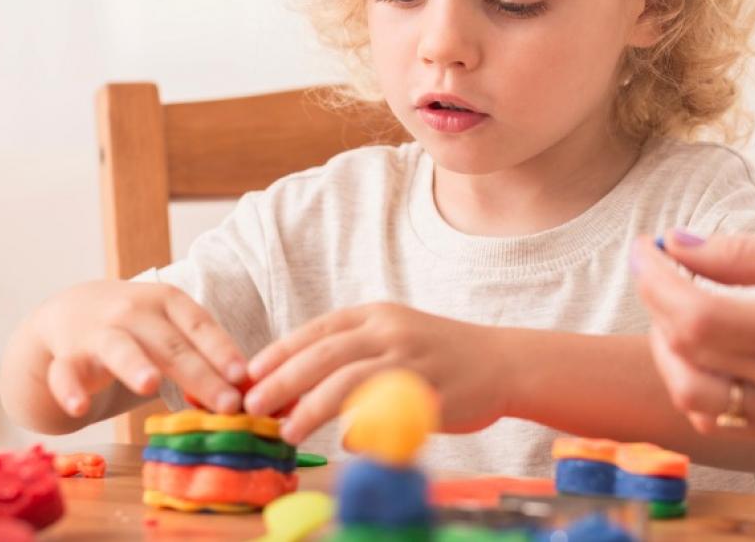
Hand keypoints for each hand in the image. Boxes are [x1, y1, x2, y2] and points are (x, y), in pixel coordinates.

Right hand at [30, 281, 247, 417]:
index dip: (223, 350)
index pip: (200, 325)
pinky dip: (69, 390)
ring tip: (150, 385)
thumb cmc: (138, 329)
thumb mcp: (170, 331)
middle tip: (226, 404)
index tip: (245, 377)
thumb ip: (202, 356)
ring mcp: (97, 334)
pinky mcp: (65, 358)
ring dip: (135, 365)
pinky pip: (65, 374)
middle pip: (170, 345)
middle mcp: (133, 313)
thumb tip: (250, 393)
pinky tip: (78, 408)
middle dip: (200, 375)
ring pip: (119, 349)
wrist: (66, 312)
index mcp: (167, 302)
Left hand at [242, 303, 510, 444]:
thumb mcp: (396, 337)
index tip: (250, 374)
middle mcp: (392, 330)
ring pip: (347, 379)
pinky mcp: (430, 390)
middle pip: (325, 353)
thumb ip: (353, 355)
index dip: (280, 351)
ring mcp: (412, 359)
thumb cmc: (442, 355)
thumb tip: (298, 388)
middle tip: (254, 404)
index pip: (318, 329)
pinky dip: (359, 424)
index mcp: (378, 314)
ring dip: (310, 406)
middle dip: (283, 379)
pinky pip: (385, 409)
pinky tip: (343, 440)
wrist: (504, 363)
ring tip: (287, 429)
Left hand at [632, 226, 754, 440]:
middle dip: (656, 307)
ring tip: (678, 304)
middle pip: (686, 358)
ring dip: (668, 348)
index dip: (655, 280)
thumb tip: (673, 246)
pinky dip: (695, 379)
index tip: (643, 248)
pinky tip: (703, 341)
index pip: (697, 317)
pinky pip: (720, 415)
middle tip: (658, 268)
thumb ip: (735, 251)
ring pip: (694, 396)